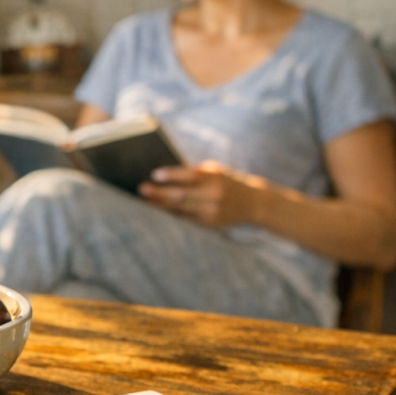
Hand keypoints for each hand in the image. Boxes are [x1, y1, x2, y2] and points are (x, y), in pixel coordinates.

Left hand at [139, 161, 264, 227]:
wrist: (253, 203)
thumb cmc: (226, 181)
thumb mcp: (216, 171)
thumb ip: (194, 173)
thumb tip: (163, 176)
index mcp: (215, 177)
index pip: (190, 175)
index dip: (172, 175)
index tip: (154, 174)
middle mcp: (215, 194)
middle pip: (182, 195)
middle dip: (160, 193)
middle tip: (142, 189)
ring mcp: (213, 211)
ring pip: (181, 209)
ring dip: (161, 205)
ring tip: (146, 199)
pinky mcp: (211, 223)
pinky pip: (186, 218)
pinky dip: (171, 213)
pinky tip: (159, 209)